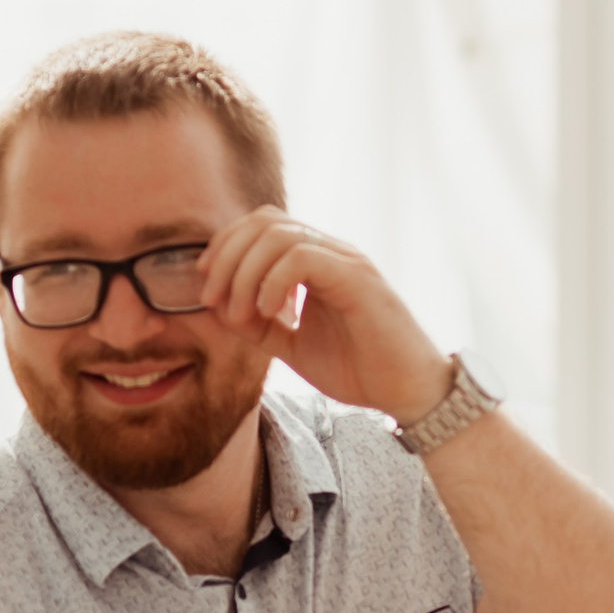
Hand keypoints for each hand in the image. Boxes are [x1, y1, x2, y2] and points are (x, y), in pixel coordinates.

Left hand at [197, 208, 451, 424]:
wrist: (407, 391)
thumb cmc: (359, 368)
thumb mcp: (292, 346)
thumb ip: (258, 325)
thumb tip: (218, 308)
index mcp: (317, 261)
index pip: (262, 226)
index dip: (226, 247)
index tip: (206, 285)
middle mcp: (332, 252)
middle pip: (265, 220)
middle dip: (227, 256)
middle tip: (212, 298)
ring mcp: (346, 261)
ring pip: (279, 235)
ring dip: (246, 273)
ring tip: (243, 313)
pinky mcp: (357, 278)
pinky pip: (303, 257)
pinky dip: (274, 282)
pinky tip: (271, 313)